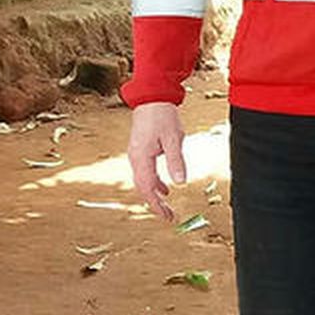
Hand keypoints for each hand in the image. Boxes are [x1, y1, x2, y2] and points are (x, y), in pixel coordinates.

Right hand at [128, 101, 185, 221]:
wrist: (151, 98)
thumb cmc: (162, 116)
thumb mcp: (174, 139)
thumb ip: (176, 161)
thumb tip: (180, 182)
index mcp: (141, 157)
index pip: (147, 188)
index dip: (156, 204)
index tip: (167, 216)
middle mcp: (135, 158)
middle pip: (143, 187)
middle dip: (155, 203)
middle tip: (169, 216)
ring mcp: (136, 154)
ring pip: (143, 180)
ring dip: (154, 193)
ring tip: (167, 205)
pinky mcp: (140, 150)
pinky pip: (145, 172)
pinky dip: (154, 182)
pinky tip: (165, 186)